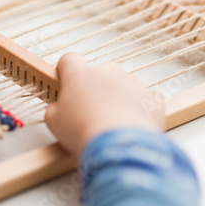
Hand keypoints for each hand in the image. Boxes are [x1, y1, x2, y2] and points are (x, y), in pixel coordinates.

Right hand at [45, 53, 164, 155]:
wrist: (118, 145)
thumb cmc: (83, 131)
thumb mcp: (53, 122)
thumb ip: (55, 109)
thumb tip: (59, 109)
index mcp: (80, 75)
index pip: (69, 60)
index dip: (66, 70)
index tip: (66, 81)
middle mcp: (107, 72)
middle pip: (99, 72)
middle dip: (95, 87)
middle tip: (89, 110)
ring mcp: (132, 82)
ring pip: (123, 84)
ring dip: (117, 97)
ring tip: (111, 121)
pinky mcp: (151, 97)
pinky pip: (143, 99)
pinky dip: (138, 109)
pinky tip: (130, 125)